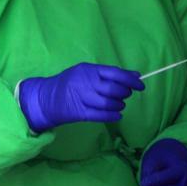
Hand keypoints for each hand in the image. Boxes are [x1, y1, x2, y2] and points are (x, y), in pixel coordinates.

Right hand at [18, 63, 143, 131]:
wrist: (46, 98)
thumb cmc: (70, 83)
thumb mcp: (87, 72)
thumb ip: (110, 74)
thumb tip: (135, 75)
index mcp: (87, 70)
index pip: (114, 73)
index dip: (130, 80)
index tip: (140, 85)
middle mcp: (85, 83)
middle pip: (113, 89)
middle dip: (124, 94)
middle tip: (125, 95)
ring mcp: (81, 98)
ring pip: (108, 103)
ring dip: (118, 105)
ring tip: (118, 105)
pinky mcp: (79, 113)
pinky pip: (101, 116)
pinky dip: (113, 116)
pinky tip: (117, 115)